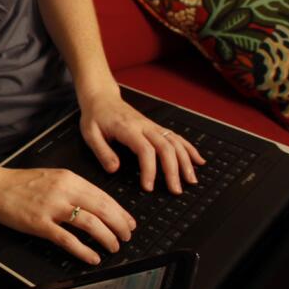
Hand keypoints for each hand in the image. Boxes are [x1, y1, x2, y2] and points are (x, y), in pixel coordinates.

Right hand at [0, 165, 134, 264]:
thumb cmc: (20, 183)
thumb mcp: (52, 177)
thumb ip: (73, 188)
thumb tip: (96, 205)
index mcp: (69, 179)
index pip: (104, 196)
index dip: (121, 212)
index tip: (129, 223)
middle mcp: (64, 191)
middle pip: (102, 210)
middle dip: (120, 226)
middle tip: (126, 237)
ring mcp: (52, 208)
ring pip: (90, 223)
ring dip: (107, 238)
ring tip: (113, 247)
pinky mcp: (40, 224)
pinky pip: (68, 240)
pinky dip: (84, 250)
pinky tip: (92, 257)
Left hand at [79, 89, 204, 192]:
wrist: (101, 98)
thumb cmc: (95, 116)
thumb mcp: (90, 134)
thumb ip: (102, 152)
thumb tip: (114, 169)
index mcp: (128, 129)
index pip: (145, 149)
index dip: (150, 169)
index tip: (148, 186)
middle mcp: (144, 126)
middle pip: (165, 147)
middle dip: (173, 170)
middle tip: (175, 190)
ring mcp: (152, 126)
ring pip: (175, 142)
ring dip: (186, 161)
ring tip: (191, 180)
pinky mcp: (156, 127)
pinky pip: (176, 137)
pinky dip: (189, 149)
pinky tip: (199, 160)